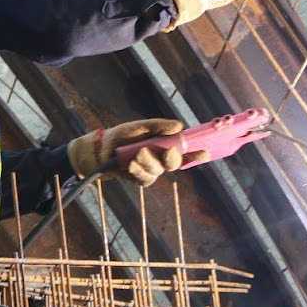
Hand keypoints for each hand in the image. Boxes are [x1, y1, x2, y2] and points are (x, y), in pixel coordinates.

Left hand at [67, 118, 209, 186]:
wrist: (102, 149)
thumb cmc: (123, 135)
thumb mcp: (141, 126)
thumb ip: (159, 126)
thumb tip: (179, 126)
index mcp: (165, 145)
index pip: (185, 151)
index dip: (196, 154)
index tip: (205, 152)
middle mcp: (161, 159)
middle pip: (175, 163)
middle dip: (172, 158)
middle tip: (167, 151)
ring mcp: (152, 170)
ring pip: (159, 170)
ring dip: (149, 162)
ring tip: (138, 153)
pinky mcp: (141, 179)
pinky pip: (146, 179)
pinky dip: (139, 171)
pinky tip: (131, 165)